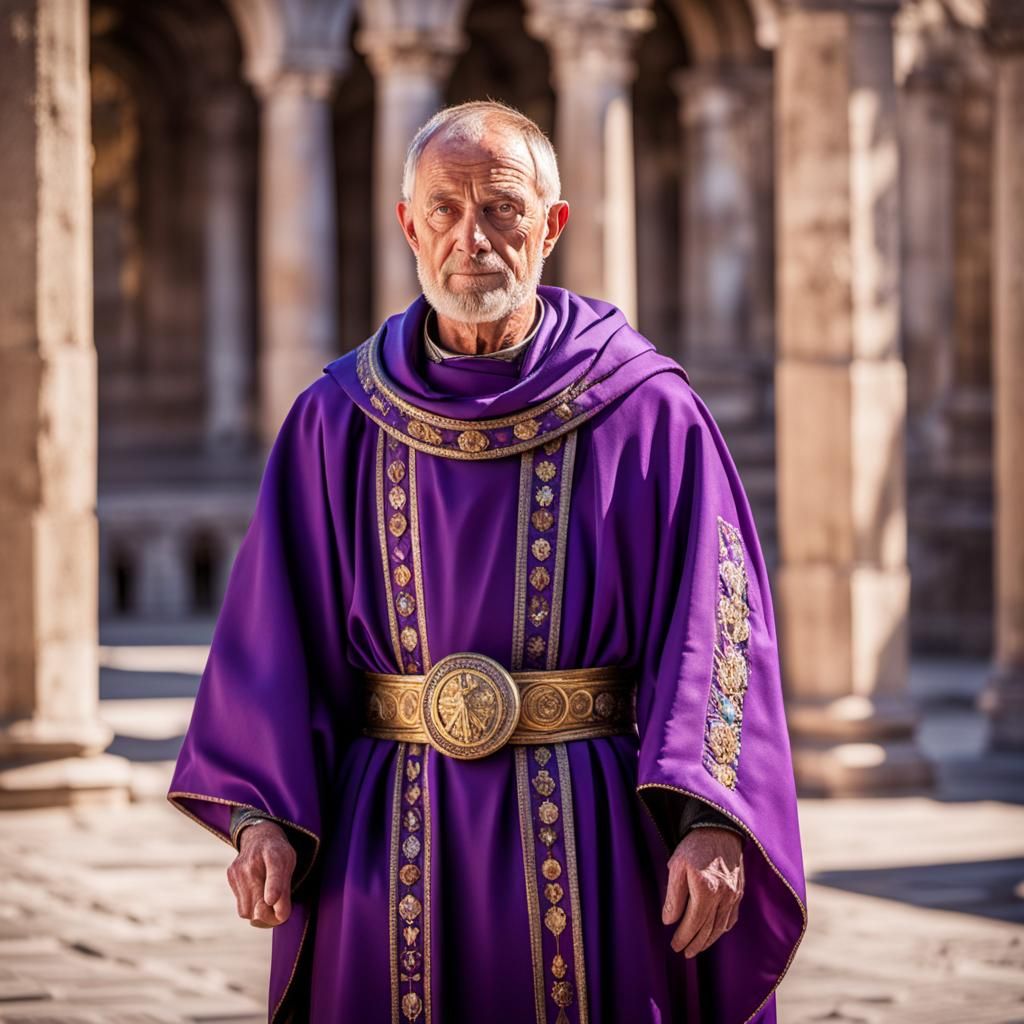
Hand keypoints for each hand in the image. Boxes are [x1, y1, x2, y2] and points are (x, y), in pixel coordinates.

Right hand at [226, 821, 295, 927]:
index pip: (274, 872)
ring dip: (258, 914)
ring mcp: (238, 870)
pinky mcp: (230, 876)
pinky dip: (250, 906)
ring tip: (268, 903)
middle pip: (258, 906)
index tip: (271, 899)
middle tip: (278, 914)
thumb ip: (285, 889)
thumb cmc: (278, 854)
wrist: (259, 836)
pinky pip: (241, 906)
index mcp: (275, 854)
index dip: (273, 887)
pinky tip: (257, 893)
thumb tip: (279, 916)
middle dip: (269, 917)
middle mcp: (253, 862)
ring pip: (246, 911)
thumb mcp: (289, 864)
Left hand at [661, 826, 743, 956]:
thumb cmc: (694, 845)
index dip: (684, 937)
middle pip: (708, 929)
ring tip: (697, 948)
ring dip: (709, 940)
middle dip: (695, 944)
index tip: (675, 946)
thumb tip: (669, 921)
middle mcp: (723, 896)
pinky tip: (715, 932)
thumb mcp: (676, 866)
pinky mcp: (739, 891)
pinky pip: (732, 917)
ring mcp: (734, 895)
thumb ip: (673, 896)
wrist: (720, 828)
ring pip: (721, 927)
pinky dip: (722, 928)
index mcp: (705, 889)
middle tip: (684, 952)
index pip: (694, 923)